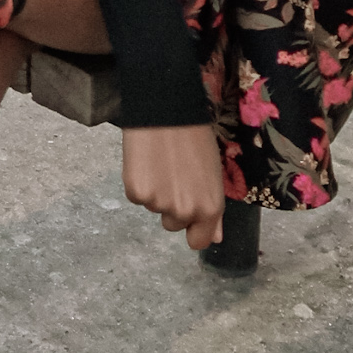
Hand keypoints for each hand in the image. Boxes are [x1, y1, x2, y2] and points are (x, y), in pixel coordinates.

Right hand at [121, 124, 225, 247]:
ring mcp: (159, 204)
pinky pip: (137, 197)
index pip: (199, 241)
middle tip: (175, 176)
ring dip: (156, 192)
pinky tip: (147, 161)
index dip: (193, 229)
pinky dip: (140, 183)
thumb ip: (213, 209)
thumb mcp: (214, 173)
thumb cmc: (195, 138)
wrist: (167, 111)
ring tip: (162, 163)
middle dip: (173, 206)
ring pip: (155, 208)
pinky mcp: (136, 193)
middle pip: (173, 224)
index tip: (189, 216)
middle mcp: (185, 211)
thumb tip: (216, 238)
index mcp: (210, 208)